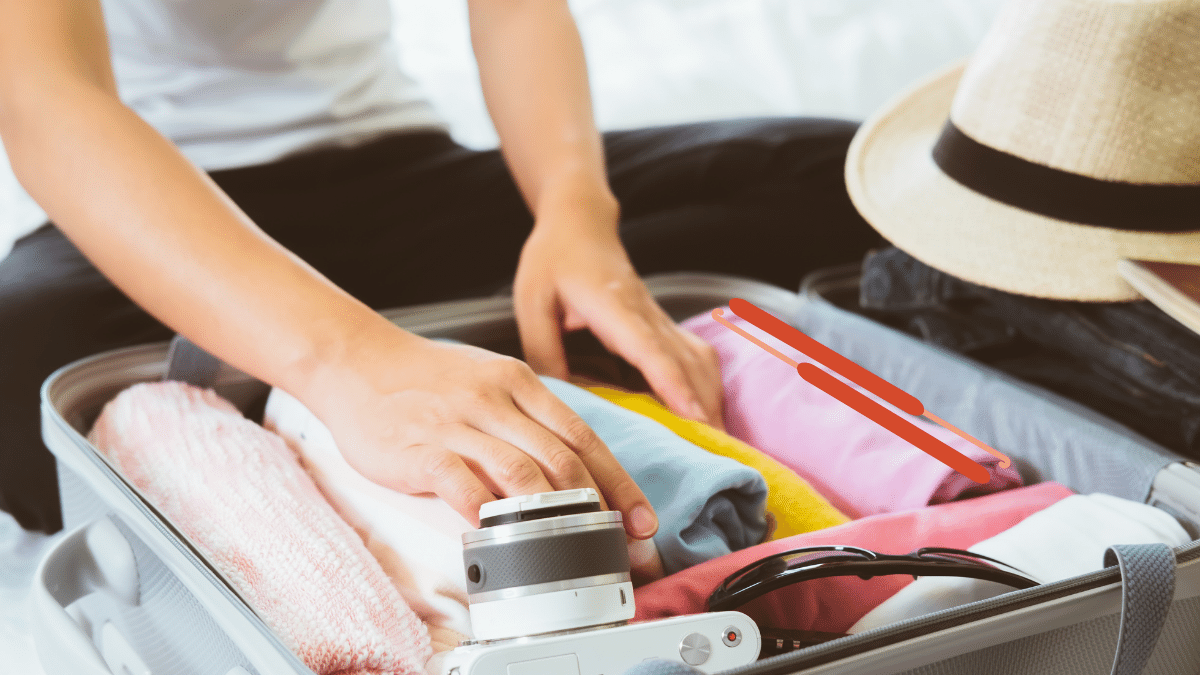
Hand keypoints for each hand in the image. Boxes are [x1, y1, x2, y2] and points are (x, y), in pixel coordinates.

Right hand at [301, 322, 658, 538]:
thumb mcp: (487, 382)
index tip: (641, 516)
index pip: (582, 436)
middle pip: (562, 458)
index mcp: (518, 383)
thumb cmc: (424, 380)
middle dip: (600, 506)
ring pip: (521, 472)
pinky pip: (461, 484)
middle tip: (619, 542)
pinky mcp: (420, 449)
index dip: (619, 481)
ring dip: (553, 515)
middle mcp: (494, 400)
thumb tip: (571, 469)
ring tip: (573, 548)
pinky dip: (486, 513)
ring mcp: (457, 424)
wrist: (355, 361)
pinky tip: (499, 536)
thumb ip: (525, 419)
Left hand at [513, 204, 724, 429]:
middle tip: (717, 450)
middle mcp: (646, 314)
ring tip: (716, 441)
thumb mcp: (532, 304)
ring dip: (712, 398)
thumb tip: (559, 402)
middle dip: (706, 405)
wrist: (579, 223)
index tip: (694, 416)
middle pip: (687, 362)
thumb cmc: (552, 259)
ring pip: (699, 359)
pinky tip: (706, 411)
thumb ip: (544, 352)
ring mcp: (659, 318)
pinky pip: (695, 356)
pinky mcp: (662, 323)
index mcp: (614, 307)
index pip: (651, 350)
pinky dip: (706, 385)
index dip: (674, 385)